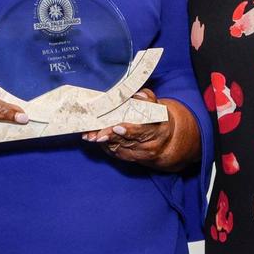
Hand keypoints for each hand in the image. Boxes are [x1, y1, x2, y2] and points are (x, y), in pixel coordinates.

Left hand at [82, 89, 197, 171]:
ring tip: (90, 135)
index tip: (117, 127)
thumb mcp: (156, 106)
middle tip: (98, 135)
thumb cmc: (156, 118)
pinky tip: (94, 138)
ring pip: (118, 148)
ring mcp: (139, 154)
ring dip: (103, 141)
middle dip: (111, 137)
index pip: (144, 130)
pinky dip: (103, 144)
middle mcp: (150, 145)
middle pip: (128, 141)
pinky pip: (114, 152)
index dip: (130, 130)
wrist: (163, 140)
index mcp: (158, 130)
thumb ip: (148, 98)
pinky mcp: (128, 158)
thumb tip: (139, 95)